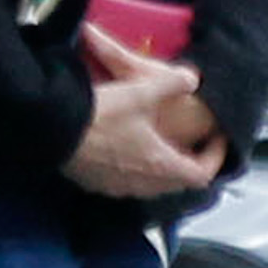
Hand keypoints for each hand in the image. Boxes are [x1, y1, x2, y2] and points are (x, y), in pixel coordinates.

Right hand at [66, 28, 227, 196]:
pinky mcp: (96, 185)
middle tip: (191, 144)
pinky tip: (124, 151)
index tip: (215, 141)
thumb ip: (171, 83)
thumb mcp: (139, 92)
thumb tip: (192, 79)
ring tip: (158, 146)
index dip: (214, 158)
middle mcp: (141, 183)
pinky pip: (125, 184)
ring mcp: (117, 188)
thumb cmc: (99, 116)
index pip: (200, 174)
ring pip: (151, 185)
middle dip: (188, 163)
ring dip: (160, 169)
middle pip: (177, 183)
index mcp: (159, 164)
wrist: (52, 132)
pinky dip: (134, 171)